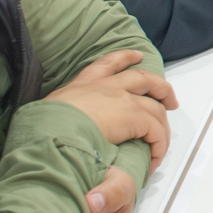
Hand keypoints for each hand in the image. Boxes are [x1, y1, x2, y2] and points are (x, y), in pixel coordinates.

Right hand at [45, 48, 175, 175]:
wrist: (49, 131)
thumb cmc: (43, 128)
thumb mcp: (48, 116)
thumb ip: (61, 118)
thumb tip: (63, 131)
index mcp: (82, 85)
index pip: (106, 64)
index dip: (123, 58)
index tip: (135, 55)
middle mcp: (105, 86)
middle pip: (142, 78)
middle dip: (160, 87)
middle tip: (169, 99)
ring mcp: (122, 98)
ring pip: (155, 105)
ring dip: (162, 124)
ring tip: (164, 138)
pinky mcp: (134, 115)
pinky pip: (156, 130)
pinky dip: (159, 144)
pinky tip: (154, 157)